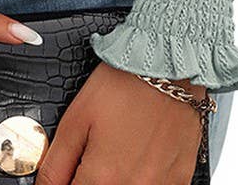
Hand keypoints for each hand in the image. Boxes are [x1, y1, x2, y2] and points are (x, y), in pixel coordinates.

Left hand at [36, 62, 206, 184]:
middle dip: (91, 179)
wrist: (166, 65)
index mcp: (103, 176)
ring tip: (117, 151)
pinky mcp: (180, 179)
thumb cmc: (122, 84)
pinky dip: (142, 179)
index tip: (69, 172)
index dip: (67, 182)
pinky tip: (139, 157)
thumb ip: (56, 163)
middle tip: (93, 157)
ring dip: (116, 180)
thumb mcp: (76, 117)